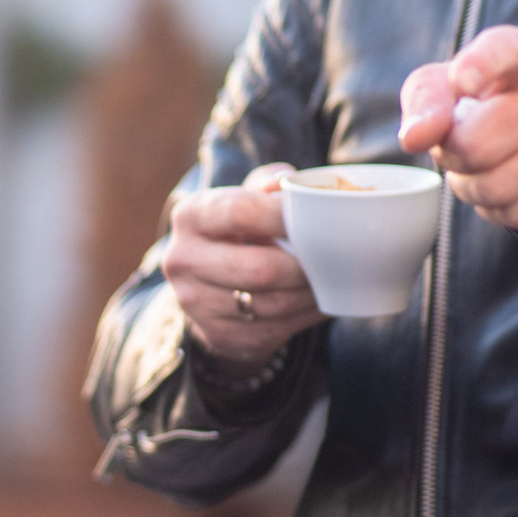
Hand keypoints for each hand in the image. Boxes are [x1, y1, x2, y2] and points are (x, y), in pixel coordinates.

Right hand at [163, 163, 320, 367]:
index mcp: (189, 216)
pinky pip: (276, 329)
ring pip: (273, 304)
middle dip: (305, 266)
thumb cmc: (237, 231)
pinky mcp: (218, 335)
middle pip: (260, 269)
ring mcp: (196, 303)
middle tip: (334, 258)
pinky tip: (320, 301)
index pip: (240, 212)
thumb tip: (289, 181)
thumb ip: (267, 185)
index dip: (285, 215)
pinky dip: (307, 316)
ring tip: (333, 280)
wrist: (207, 284)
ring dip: (311, 294)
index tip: (319, 216)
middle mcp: (182, 260)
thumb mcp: (244, 198)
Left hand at [399, 26, 517, 233]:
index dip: (479, 68)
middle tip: (459, 151)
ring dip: (473, 189)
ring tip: (481, 170)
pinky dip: (500, 212)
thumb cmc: (479, 104)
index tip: (462, 81)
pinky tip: (508, 189)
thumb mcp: (442, 89)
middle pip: (477, 146)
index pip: (504, 53)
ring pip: (498, 187)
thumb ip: (424, 103)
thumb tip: (415, 136)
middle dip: (453, 160)